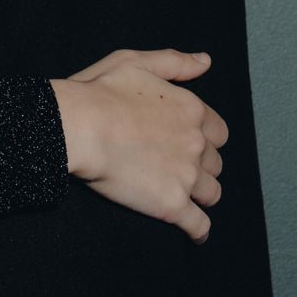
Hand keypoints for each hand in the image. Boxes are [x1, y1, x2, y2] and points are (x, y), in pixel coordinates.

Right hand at [50, 48, 228, 241]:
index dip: (204, 138)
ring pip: (212, 193)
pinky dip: (199, 231)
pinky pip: (199, 225)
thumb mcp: (136, 62)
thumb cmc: (99, 92)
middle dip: (201, 167)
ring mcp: (187, 176)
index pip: (218, 132)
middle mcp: (196, 143)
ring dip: (201, 196)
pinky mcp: (172, 205)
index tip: (189, 143)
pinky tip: (195, 234)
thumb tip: (206, 61)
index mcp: (191, 110)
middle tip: (178, 169)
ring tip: (184, 198)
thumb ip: (175, 62)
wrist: (78, 127)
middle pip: (215, 164)